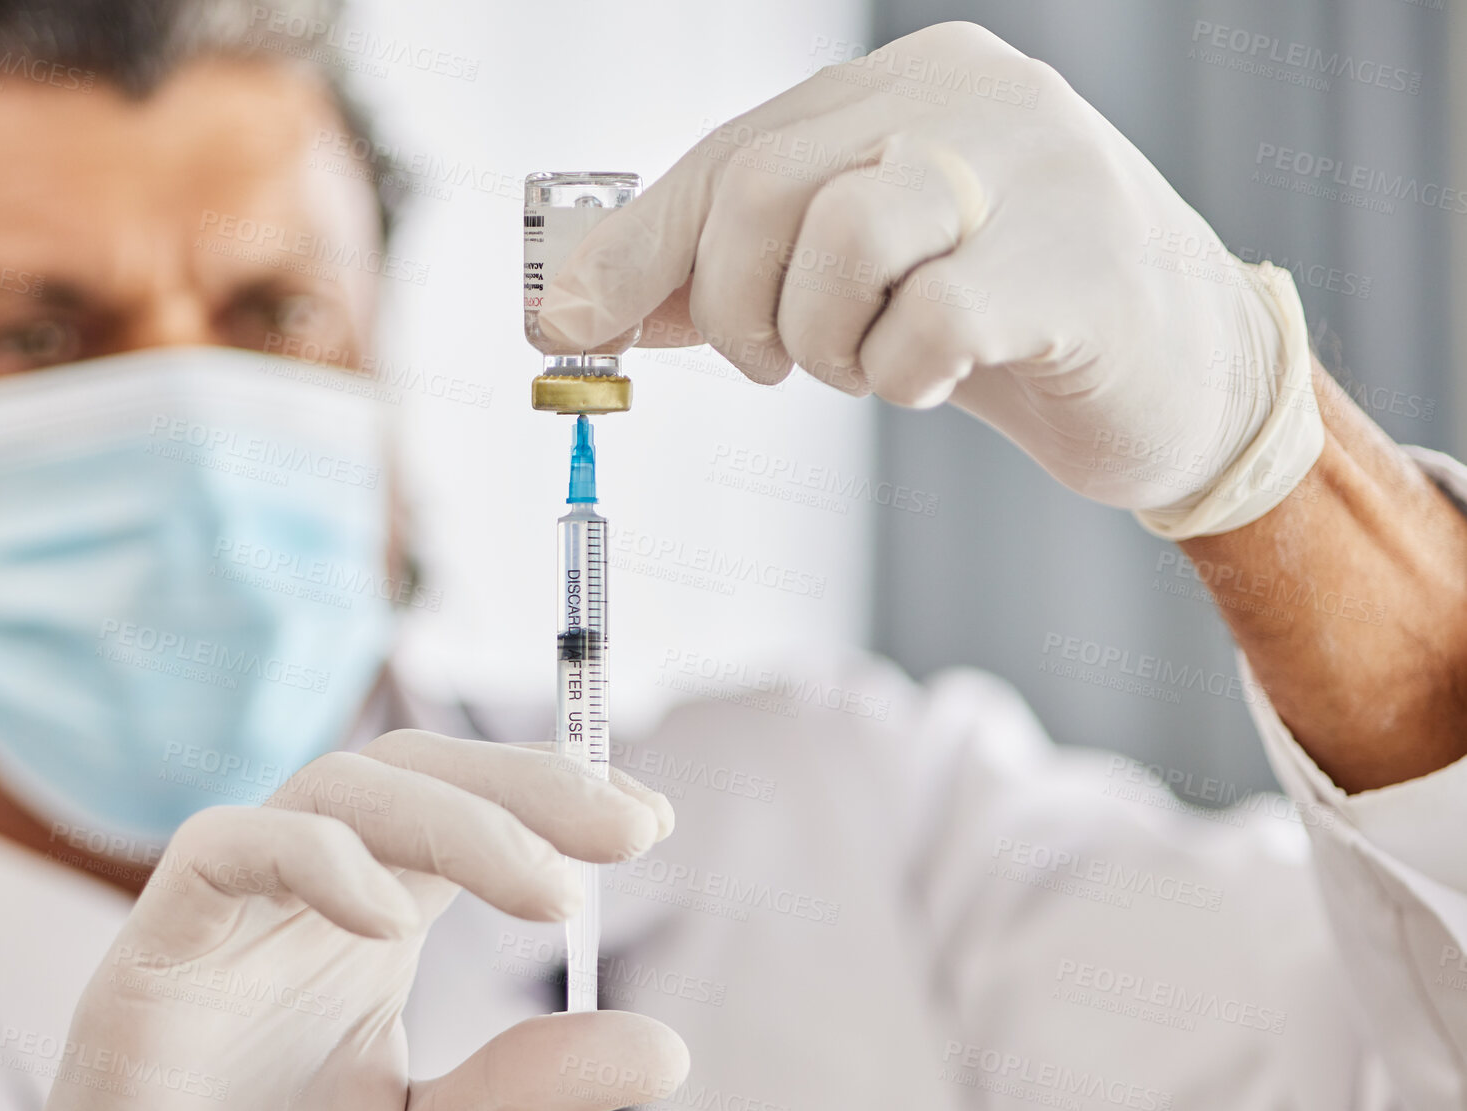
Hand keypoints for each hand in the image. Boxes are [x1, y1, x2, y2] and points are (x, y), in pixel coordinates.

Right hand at [9, 731, 687, 1110]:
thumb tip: (665, 1047)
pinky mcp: (148, 961)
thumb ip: (525, 1097)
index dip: (552, 796)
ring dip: (456, 818)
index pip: (466, 809)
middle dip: (527, 784)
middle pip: (415, 773)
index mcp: (371, 927)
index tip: (650, 823)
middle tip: (630, 829)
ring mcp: (227, 922)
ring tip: (550, 893)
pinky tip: (388, 916)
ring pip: (336, 787)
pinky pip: (221, 851)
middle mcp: (304, 904)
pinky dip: (312, 856)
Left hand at [539, 21, 1320, 524]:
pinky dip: (901, 374)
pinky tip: (935, 377)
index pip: (731, 153)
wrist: (1187, 368)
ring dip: (820, 339)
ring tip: (867, 364)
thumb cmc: (1005, 317)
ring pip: (840, 235)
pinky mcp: (1082, 261)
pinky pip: (930, 320)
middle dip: (729, 306)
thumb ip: (733, 277)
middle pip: (765, 185)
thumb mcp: (857, 284)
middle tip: (771, 363)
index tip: (571, 325)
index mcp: (903, 85)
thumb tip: (582, 307)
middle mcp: (967, 97)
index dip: (638, 249)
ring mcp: (1034, 168)